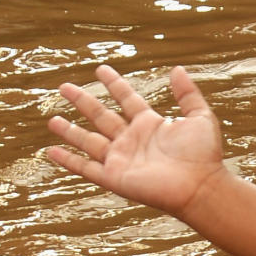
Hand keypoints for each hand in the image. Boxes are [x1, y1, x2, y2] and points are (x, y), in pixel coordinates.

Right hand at [43, 65, 227, 216]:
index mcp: (150, 125)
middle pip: (101, 116)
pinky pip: (85, 167)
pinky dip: (68, 160)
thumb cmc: (203, 155)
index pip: (126, 99)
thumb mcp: (200, 117)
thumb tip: (177, 69)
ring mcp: (121, 159)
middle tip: (64, 87)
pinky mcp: (114, 177)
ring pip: (88, 141)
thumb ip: (188, 94)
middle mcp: (132, 140)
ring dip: (70, 131)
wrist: (199, 186)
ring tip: (51, 120)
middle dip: (82, 102)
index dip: (114, 84)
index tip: (100, 70)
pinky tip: (51, 151)